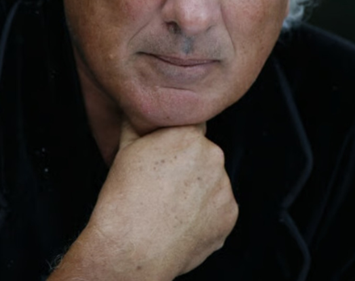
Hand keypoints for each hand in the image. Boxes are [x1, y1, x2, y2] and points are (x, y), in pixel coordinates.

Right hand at [49, 120, 237, 280]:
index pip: (193, 127)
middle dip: (190, 167)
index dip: (178, 142)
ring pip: (212, 183)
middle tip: (165, 186)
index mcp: (190, 135)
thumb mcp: (126, 148)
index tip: (167, 157)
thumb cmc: (124, 198)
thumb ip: (139, 120)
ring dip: (199, 192)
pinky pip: (219, 210)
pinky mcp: (230, 216)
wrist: (131, 249)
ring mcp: (224, 187)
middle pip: (204, 155)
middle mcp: (213, 156)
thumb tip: (137, 105)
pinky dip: (206, 216)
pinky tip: (182, 223)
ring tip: (171, 208)